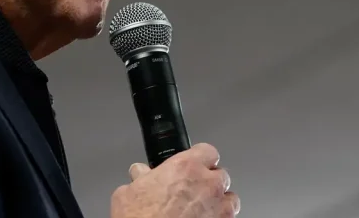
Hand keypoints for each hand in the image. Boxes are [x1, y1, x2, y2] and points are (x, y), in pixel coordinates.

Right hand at [110, 143, 239, 217]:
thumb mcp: (128, 192)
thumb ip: (140, 177)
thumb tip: (139, 174)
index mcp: (185, 167)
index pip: (207, 150)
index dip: (200, 156)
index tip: (194, 161)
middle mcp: (206, 184)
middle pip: (220, 173)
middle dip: (209, 179)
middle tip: (193, 187)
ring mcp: (216, 208)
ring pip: (230, 198)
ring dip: (219, 200)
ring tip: (204, 206)